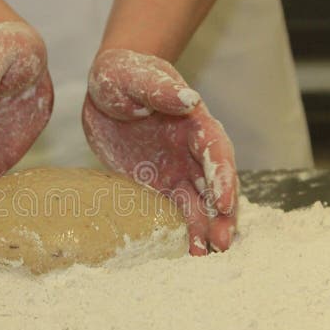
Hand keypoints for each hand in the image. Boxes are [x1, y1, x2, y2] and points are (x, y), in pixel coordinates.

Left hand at [82, 49, 237, 254]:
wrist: (104, 89)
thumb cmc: (124, 74)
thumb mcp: (136, 77)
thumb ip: (161, 89)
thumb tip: (190, 99)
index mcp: (194, 121)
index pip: (215, 150)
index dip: (223, 175)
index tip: (225, 200)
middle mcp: (193, 149)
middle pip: (217, 183)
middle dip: (222, 212)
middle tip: (222, 242)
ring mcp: (179, 168)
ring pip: (201, 202)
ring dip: (207, 228)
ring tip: (207, 255)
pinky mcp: (160, 183)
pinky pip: (177, 209)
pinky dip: (186, 230)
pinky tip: (189, 251)